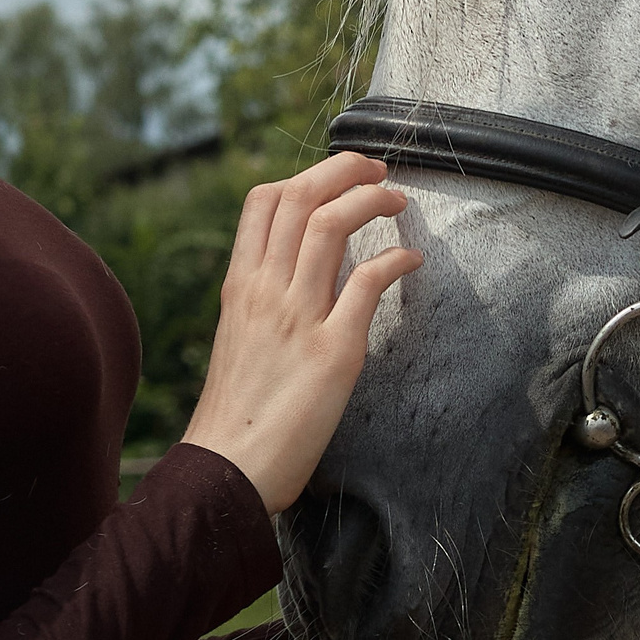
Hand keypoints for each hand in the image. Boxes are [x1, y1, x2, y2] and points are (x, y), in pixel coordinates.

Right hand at [180, 152, 421, 513]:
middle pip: (301, 197)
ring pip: (333, 224)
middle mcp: (265, 290)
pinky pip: (368, 282)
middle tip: (376, 169)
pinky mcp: (334, 350)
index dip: (306, 175)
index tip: (337, 176)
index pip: (263, 201)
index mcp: (240, 285)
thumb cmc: (236, 414)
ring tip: (397, 201)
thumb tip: (296, 272)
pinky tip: (411, 260)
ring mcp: (299, 316)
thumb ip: (264, 299)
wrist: (228, 470)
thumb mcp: (239, 338)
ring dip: (373, 200)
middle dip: (344, 169)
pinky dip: (396, 259)